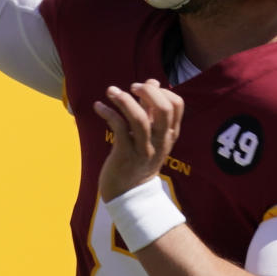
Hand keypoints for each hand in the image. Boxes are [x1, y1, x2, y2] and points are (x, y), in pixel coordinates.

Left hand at [93, 80, 182, 200]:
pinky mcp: (125, 155)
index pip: (177, 105)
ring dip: (124, 100)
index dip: (161, 90)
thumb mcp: (151, 135)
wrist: (128, 194)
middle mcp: (160, 141)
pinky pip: (119, 128)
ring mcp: (144, 149)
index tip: (143, 89)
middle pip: (164, 109)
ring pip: (140, 118)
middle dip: (147, 91)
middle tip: (132, 87)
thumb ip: (152, 109)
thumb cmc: (138, 160)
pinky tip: (99, 106)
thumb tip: (153, 81)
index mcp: (169, 135)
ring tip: (111, 91)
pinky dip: (108, 113)